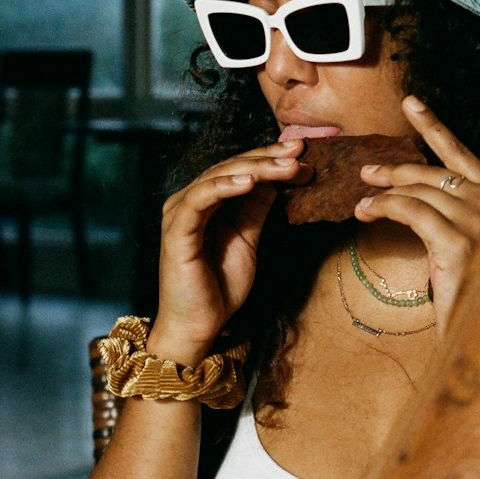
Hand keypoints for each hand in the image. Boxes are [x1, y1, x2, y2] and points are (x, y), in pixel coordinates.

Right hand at [154, 140, 310, 361]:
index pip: (239, 169)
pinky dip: (224, 186)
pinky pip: (199, 200)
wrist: (199, 325)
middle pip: (230, 167)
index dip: (269, 158)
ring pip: (218, 177)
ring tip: (285, 166)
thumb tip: (275, 179)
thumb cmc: (219, 286)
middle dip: (268, 158)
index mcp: (205, 201)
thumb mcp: (247, 240)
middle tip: (299, 153)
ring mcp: (180, 214)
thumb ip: (255, 209)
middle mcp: (189, 201)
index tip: (302, 152)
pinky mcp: (176, 232)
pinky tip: (249, 182)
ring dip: (254, 169)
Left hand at [354, 96, 479, 335]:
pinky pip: (411, 210)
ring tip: (361, 198)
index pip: (464, 156)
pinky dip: (385, 206)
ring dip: (385, 190)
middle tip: (367, 170)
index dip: (435, 127)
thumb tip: (417, 203)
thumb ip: (456, 224)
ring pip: (420, 189)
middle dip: (397, 165)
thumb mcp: (472, 252)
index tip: (411, 103)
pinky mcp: (459, 242)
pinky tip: (367, 211)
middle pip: (436, 170)